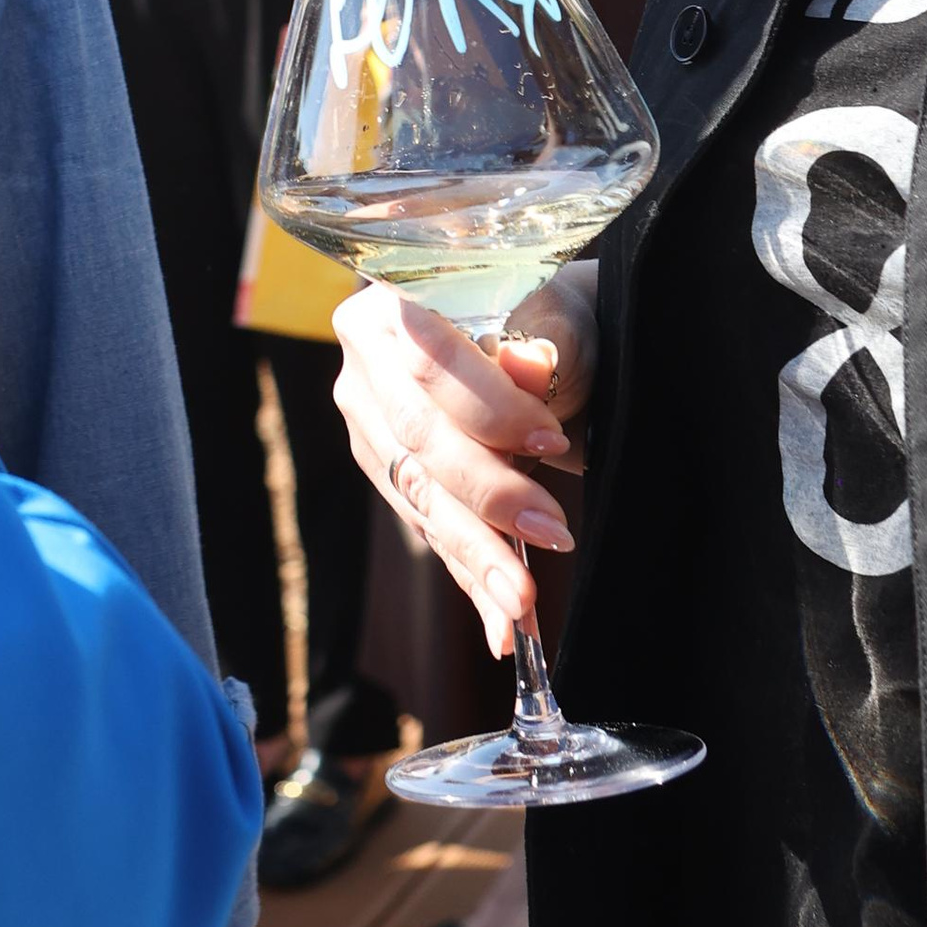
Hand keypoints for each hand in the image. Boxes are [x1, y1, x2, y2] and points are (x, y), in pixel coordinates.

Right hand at [332, 266, 598, 656]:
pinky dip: (468, 576)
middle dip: (486, 496)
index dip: (489, 406)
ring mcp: (367, 424)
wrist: (542, 339)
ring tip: (522, 605)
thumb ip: (546, 334)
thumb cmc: (553, 319)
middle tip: (551, 535)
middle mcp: (364, 364)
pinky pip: (427, 530)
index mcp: (393, 302)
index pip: (431, 361)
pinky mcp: (386, 475)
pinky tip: (499, 625)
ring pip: (418, 495)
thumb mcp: (562, 311)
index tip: (551, 443)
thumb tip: (529, 365)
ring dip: (474, 554)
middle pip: (418, 439)